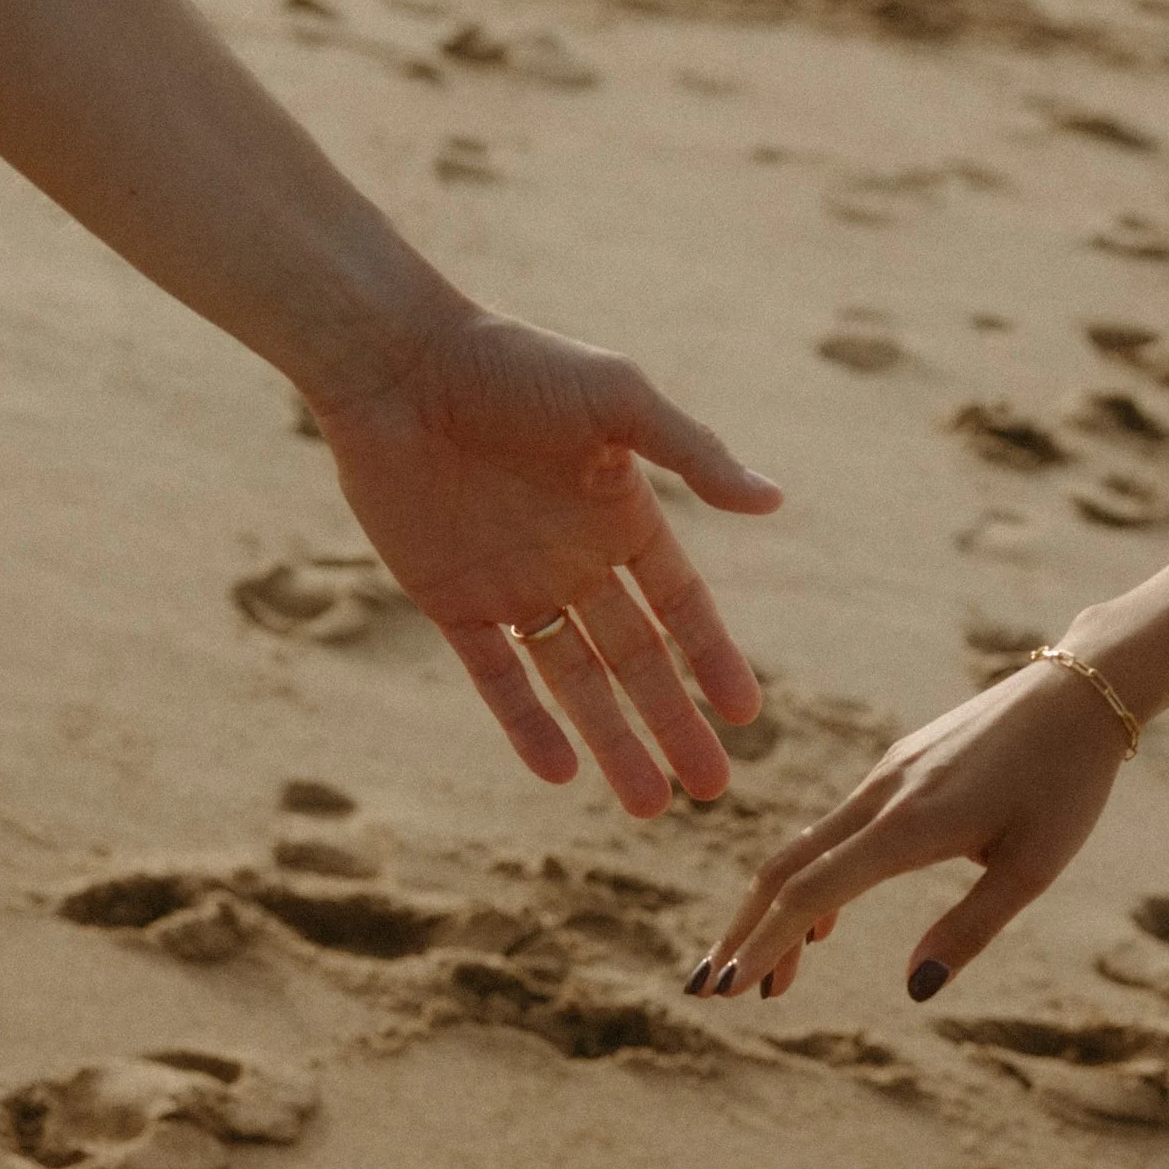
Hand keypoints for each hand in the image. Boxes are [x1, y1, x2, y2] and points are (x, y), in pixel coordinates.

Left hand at [309, 304, 781, 817]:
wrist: (394, 363)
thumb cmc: (511, 365)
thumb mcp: (617, 398)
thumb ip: (693, 453)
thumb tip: (774, 500)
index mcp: (621, 516)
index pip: (680, 606)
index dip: (713, 661)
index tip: (744, 715)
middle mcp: (574, 560)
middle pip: (636, 662)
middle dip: (674, 725)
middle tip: (711, 790)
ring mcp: (513, 586)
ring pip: (574, 684)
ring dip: (611, 743)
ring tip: (646, 805)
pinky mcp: (451, 600)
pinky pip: (497, 678)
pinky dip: (526, 725)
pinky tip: (561, 772)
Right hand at [688, 661, 1129, 1001]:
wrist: (1081, 691)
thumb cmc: (1067, 785)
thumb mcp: (1032, 868)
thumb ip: (969, 929)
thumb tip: (913, 991)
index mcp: (909, 825)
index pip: (811, 893)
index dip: (763, 944)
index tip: (726, 991)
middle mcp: (881, 798)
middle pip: (785, 871)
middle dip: (743, 934)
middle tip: (708, 993)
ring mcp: (883, 779)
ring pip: (805, 851)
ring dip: (775, 915)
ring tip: (768, 981)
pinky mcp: (896, 771)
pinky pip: (834, 833)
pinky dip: (813, 883)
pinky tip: (820, 925)